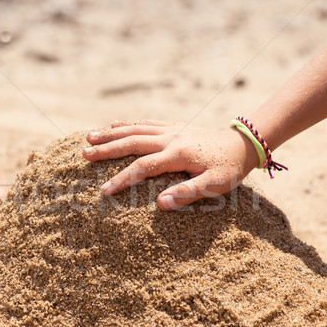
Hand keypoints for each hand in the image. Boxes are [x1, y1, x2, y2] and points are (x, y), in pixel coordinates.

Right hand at [83, 120, 259, 209]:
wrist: (243, 144)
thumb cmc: (229, 169)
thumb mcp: (215, 186)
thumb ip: (187, 194)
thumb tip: (159, 204)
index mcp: (178, 154)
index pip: (143, 167)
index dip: (122, 179)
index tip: (104, 191)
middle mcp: (170, 138)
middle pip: (132, 142)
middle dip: (107, 149)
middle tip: (84, 154)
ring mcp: (171, 130)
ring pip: (135, 129)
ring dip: (112, 133)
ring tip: (89, 137)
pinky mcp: (175, 127)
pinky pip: (146, 122)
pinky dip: (129, 123)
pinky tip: (115, 125)